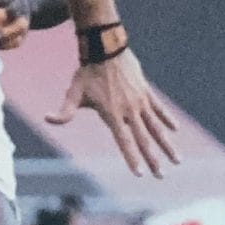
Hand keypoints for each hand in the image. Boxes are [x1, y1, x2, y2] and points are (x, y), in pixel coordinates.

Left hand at [46, 48, 179, 178]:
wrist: (105, 48)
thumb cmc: (87, 73)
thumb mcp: (73, 93)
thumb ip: (64, 111)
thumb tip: (47, 119)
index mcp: (112, 114)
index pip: (124, 141)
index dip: (132, 158)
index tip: (140, 174)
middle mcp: (129, 110)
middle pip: (143, 139)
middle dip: (153, 160)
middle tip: (160, 176)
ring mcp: (140, 101)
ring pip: (156, 127)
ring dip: (166, 144)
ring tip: (177, 160)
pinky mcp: (146, 91)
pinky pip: (159, 108)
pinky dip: (167, 119)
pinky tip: (175, 130)